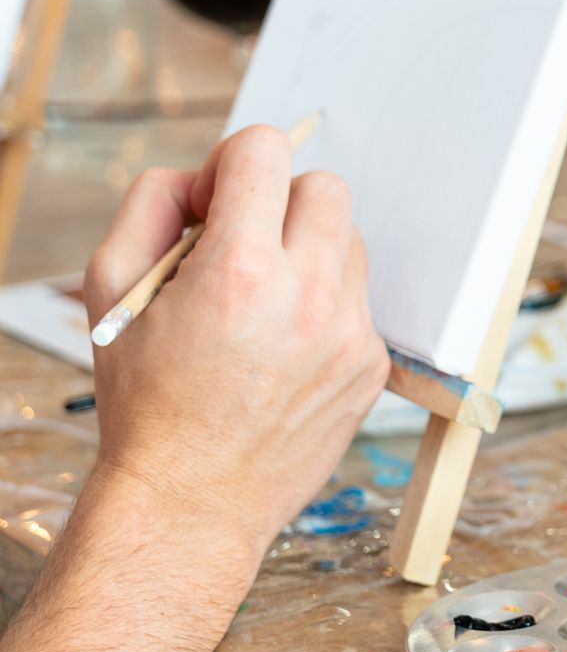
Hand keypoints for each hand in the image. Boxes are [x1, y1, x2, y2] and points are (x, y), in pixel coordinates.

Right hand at [82, 126, 389, 565]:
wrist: (192, 501)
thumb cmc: (146, 400)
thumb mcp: (109, 291)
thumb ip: (152, 206)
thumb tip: (204, 177)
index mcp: (240, 271)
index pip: (265, 150)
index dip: (230, 164)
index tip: (211, 205)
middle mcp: (308, 296)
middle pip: (324, 186)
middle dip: (278, 202)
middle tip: (240, 246)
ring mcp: (350, 333)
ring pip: (348, 242)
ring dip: (306, 252)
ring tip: (258, 304)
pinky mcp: (371, 364)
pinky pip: (359, 300)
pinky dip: (323, 306)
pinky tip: (281, 348)